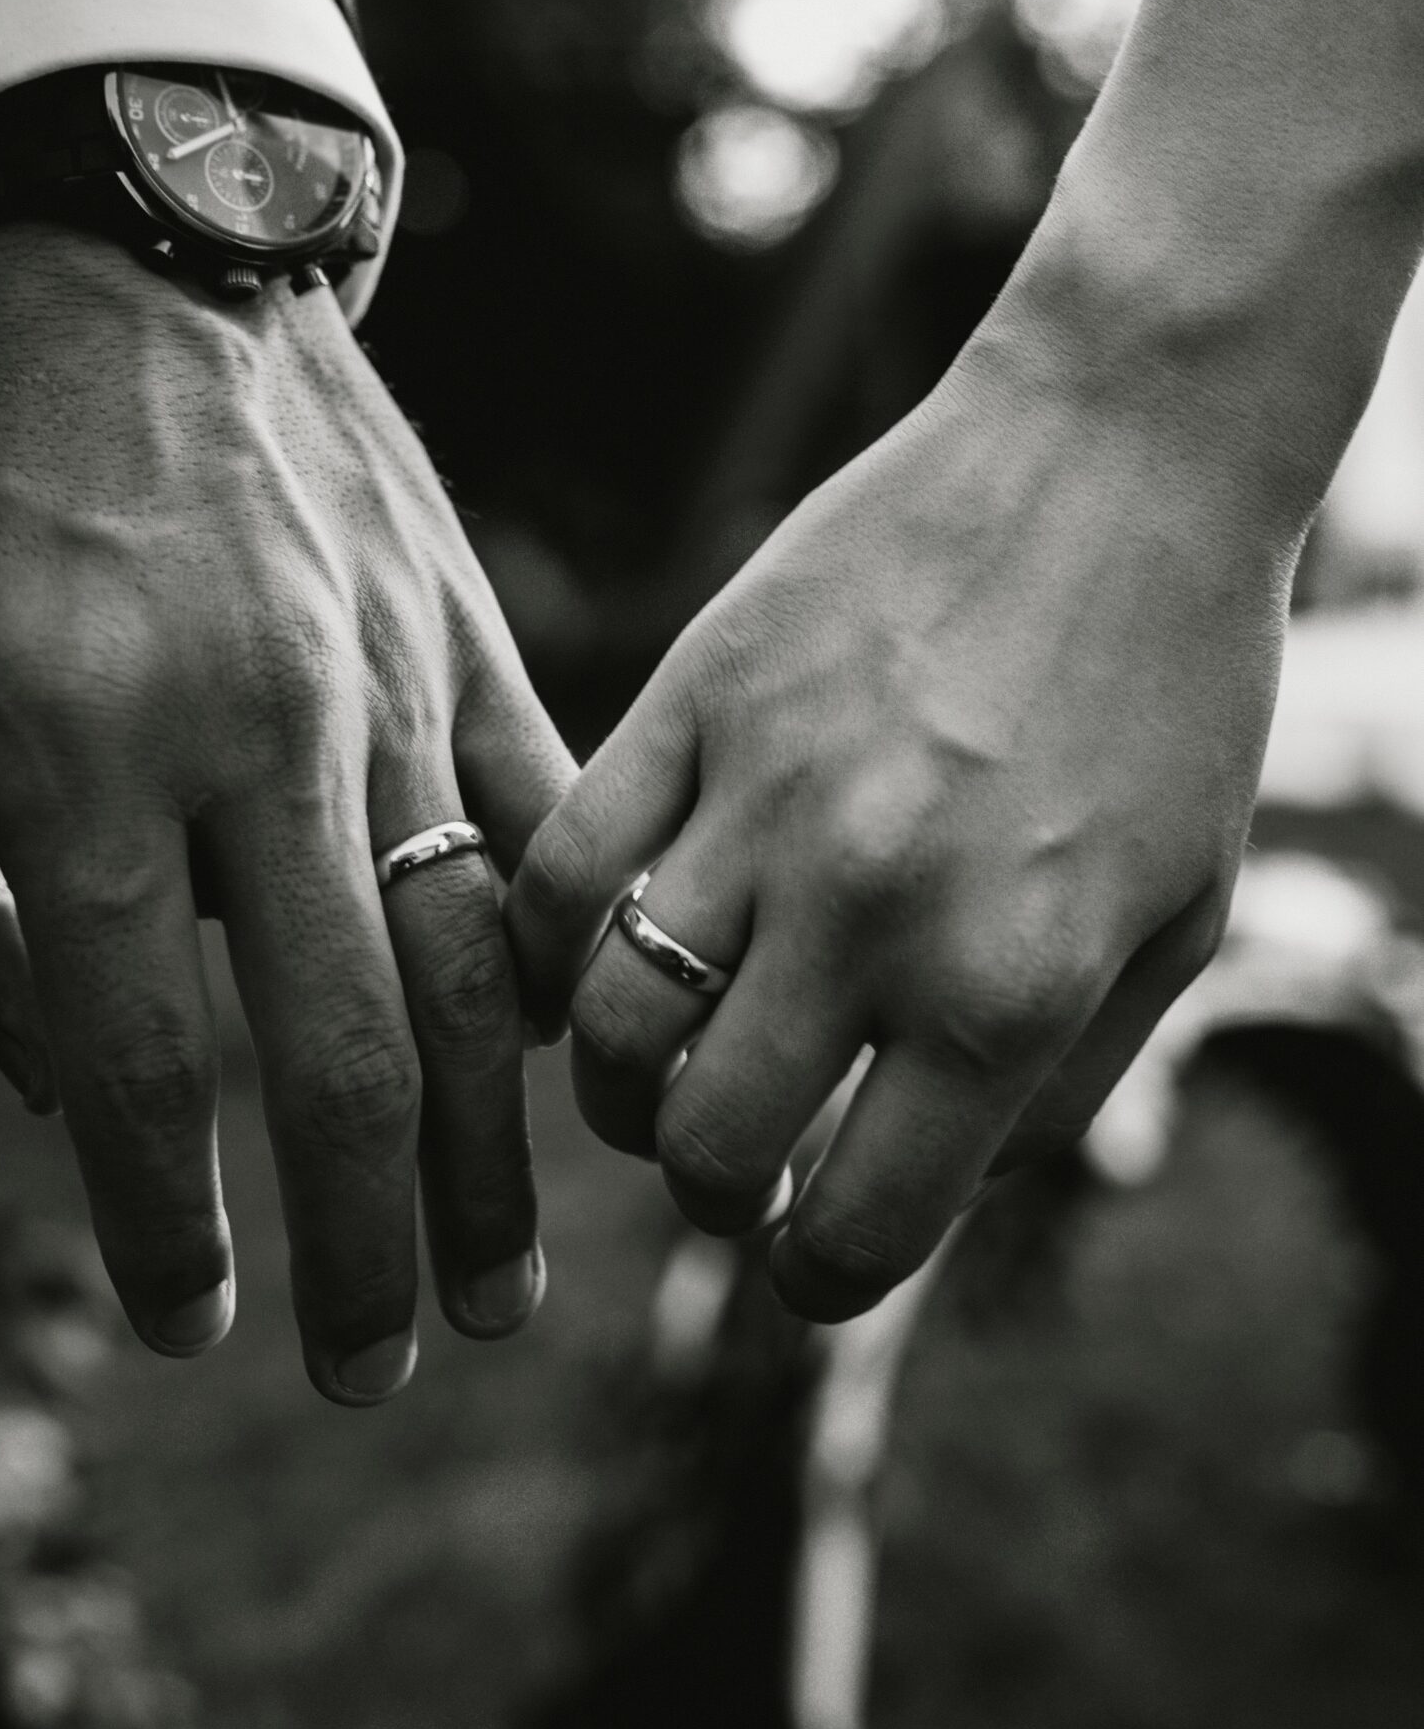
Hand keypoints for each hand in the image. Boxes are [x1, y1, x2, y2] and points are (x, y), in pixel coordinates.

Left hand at [0, 225, 573, 1394]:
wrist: (130, 238)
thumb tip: (46, 1084)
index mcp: (78, 756)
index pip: (140, 1054)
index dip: (167, 1222)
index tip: (188, 1332)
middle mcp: (257, 741)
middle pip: (346, 1047)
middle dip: (365, 1242)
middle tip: (380, 1367)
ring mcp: (387, 689)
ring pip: (476, 963)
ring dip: (499, 1149)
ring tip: (511, 1285)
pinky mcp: (465, 640)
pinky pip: (545, 827)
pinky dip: (566, 959)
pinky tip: (582, 1068)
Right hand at [506, 312, 1299, 1320]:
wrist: (1120, 453)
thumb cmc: (1173, 701)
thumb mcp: (1174, 925)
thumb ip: (1054, 1092)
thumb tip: (913, 1199)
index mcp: (1008, 983)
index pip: (855, 1229)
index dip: (819, 1274)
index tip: (810, 1253)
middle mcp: (873, 906)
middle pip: (702, 1143)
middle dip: (711, 1191)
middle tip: (735, 1161)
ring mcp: (766, 795)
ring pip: (605, 1021)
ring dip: (623, 1084)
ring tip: (666, 1062)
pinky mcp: (694, 694)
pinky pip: (562, 868)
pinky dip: (554, 947)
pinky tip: (597, 954)